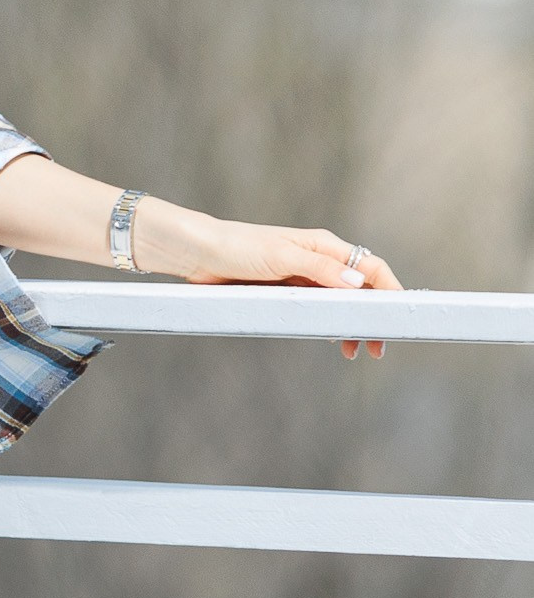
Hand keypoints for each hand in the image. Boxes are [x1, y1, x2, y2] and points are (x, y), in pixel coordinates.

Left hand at [137, 203, 399, 358]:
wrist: (198, 253)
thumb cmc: (238, 247)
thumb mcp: (282, 257)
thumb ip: (320, 270)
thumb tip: (356, 284)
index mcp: (324, 246)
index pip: (371, 267)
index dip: (390, 291)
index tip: (399, 316)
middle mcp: (318, 260)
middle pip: (359, 290)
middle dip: (373, 316)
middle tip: (379, 346)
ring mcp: (302, 277)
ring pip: (340, 304)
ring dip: (351, 326)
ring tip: (356, 351)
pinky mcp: (285, 292)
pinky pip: (316, 310)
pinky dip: (329, 325)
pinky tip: (332, 340)